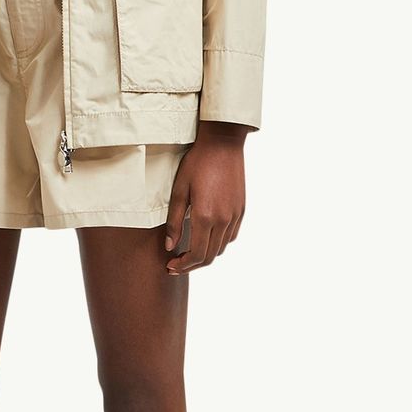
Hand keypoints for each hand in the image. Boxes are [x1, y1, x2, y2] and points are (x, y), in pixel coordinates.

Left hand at [162, 120, 250, 272]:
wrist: (223, 145)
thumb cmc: (197, 164)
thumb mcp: (179, 191)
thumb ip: (174, 221)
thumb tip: (170, 246)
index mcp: (205, 217)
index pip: (196, 255)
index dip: (183, 266)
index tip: (170, 266)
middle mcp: (223, 220)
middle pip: (209, 256)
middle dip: (191, 266)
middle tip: (176, 265)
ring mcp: (234, 216)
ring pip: (221, 248)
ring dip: (205, 256)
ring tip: (189, 254)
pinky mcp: (241, 210)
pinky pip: (231, 236)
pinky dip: (218, 244)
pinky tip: (206, 239)